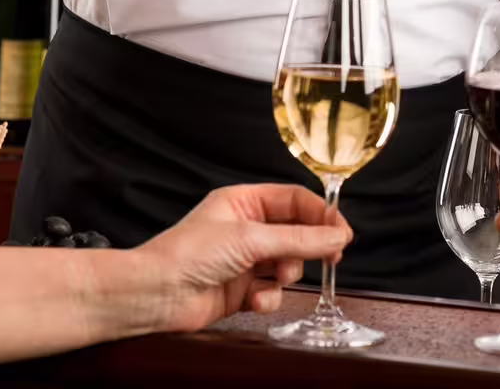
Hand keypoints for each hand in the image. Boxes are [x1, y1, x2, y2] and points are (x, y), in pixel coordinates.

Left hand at [132, 183, 352, 331]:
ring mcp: (244, 259)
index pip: (294, 200)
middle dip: (308, 248)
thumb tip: (336, 237)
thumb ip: (299, 239)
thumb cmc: (188, 254)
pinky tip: (255, 298)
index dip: (321, 215)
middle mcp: (246, 228)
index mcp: (244, 202)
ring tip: (274, 278)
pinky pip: (271, 290)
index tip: (342, 232)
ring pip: (287, 264)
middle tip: (330, 257)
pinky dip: (269, 296)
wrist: (157, 294)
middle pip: (296, 233)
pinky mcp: (241, 288)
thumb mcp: (251, 239)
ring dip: (286, 274)